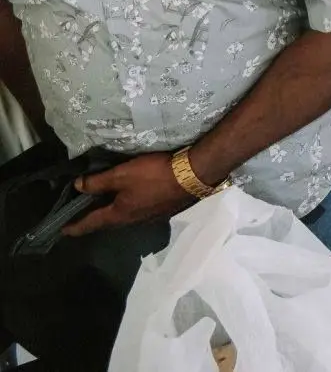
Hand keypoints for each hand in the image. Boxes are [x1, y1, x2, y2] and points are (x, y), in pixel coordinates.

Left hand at [64, 152, 194, 236]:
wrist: (194, 176)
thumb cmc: (154, 175)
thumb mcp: (122, 174)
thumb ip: (98, 182)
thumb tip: (77, 187)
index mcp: (119, 214)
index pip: (91, 223)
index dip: (75, 227)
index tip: (63, 231)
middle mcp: (133, 221)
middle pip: (108, 223)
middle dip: (94, 220)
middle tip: (81, 215)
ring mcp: (150, 217)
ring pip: (125, 218)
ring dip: (112, 214)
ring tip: (105, 206)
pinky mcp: (163, 210)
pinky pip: (139, 212)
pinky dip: (128, 208)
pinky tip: (132, 200)